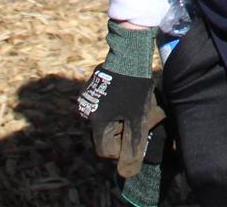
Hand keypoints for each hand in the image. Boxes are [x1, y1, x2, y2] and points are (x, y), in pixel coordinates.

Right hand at [77, 21, 163, 177]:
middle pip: (105, 134)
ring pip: (106, 119)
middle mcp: (87, 111)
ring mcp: (88, 97)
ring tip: (136, 106)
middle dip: (123, 131)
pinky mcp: (93, 86)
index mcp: (96, 122)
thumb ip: (133, 146)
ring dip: (121, 118)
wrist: (130, 52)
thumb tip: (127, 173)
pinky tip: (129, 96)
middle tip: (139, 121)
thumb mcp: (137, 119)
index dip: (122, 149)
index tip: (136, 138)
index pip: (105, 150)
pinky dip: (117, 106)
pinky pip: (104, 105)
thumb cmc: (135, 87)